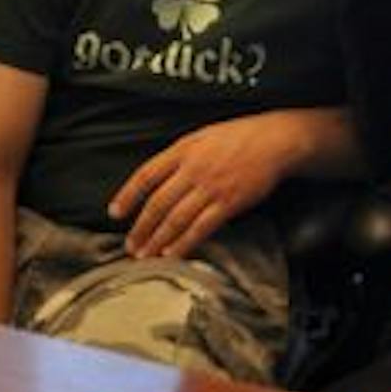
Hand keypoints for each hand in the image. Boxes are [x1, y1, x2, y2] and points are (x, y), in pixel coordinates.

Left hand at [107, 112, 305, 257]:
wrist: (275, 141)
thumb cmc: (240, 136)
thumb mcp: (202, 135)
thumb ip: (179, 155)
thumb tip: (157, 177)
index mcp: (183, 150)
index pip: (146, 175)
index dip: (128, 195)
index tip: (115, 212)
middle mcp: (193, 169)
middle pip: (158, 203)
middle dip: (141, 227)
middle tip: (130, 246)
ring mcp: (211, 187)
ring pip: (176, 218)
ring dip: (158, 240)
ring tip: (146, 255)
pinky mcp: (229, 203)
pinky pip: (201, 228)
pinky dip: (185, 243)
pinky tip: (173, 254)